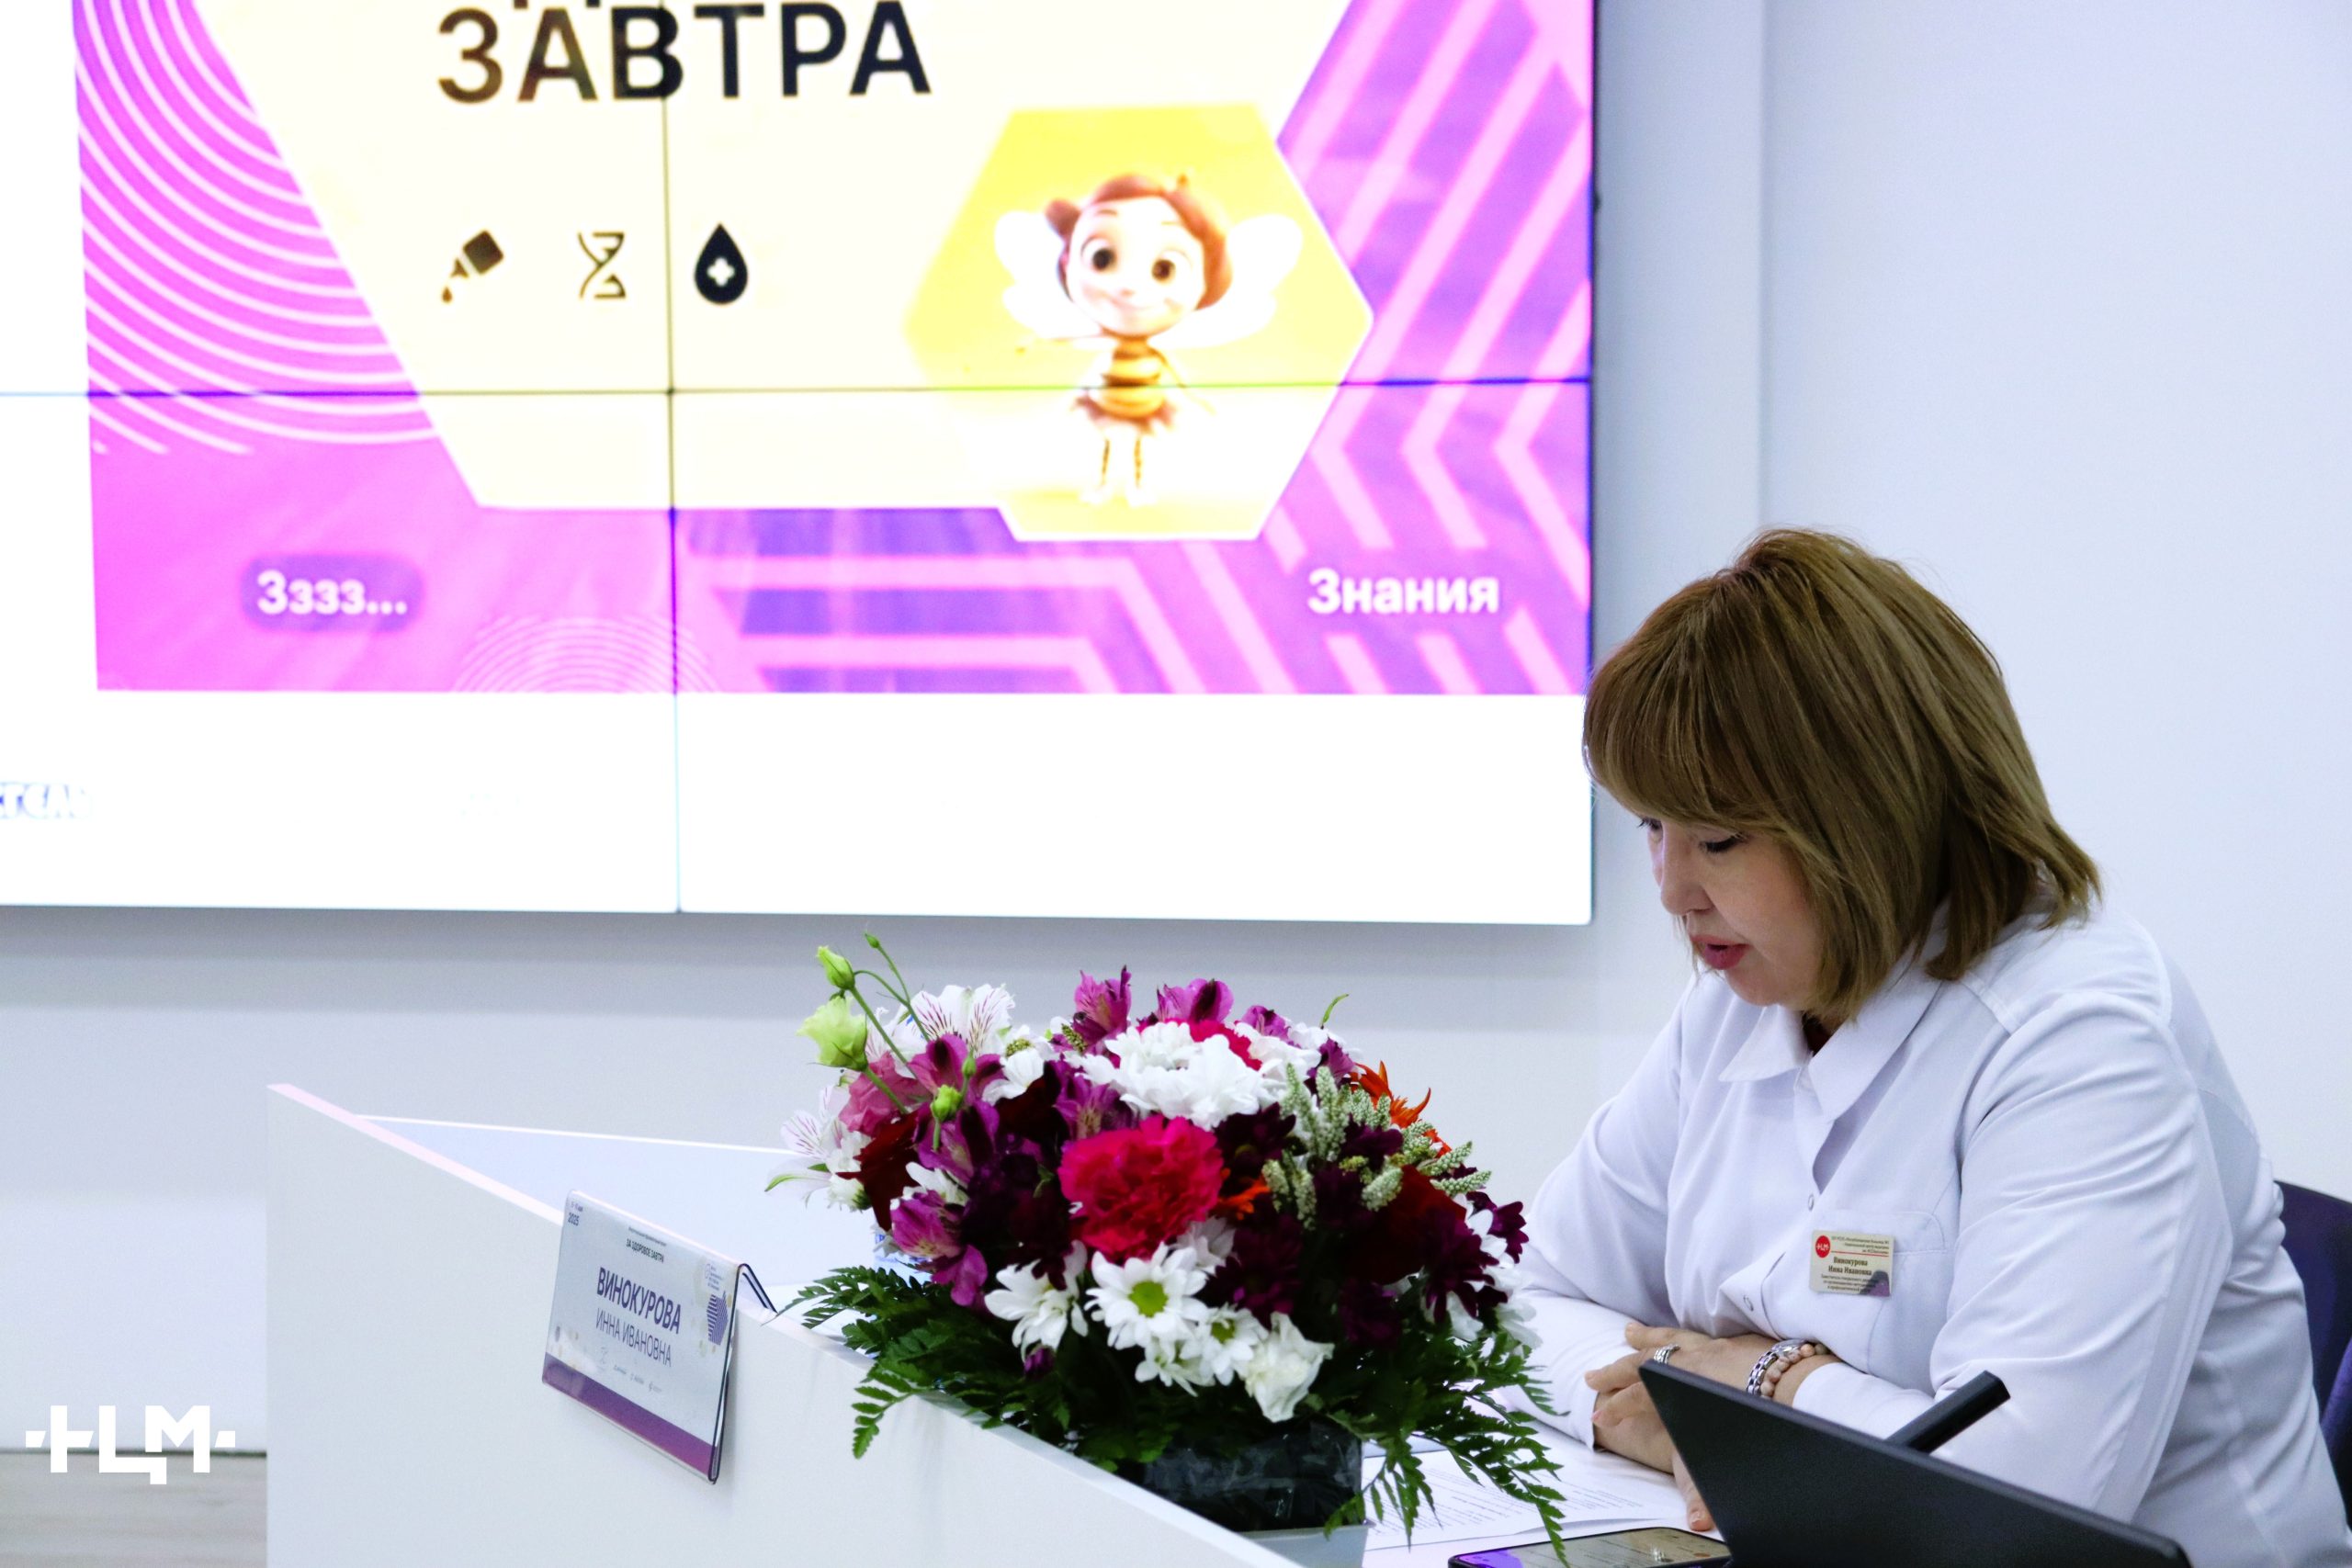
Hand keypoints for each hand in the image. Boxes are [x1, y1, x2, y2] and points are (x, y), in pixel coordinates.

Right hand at [1582, 1323, 1776, 1531]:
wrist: (1807, 1385)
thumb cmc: (1767, 1416)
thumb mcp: (1728, 1455)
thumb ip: (1705, 1491)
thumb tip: (1698, 1524)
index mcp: (1681, 1385)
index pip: (1637, 1396)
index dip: (1615, 1408)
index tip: (1596, 1417)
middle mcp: (1693, 1361)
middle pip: (1645, 1360)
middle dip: (1615, 1369)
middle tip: (1591, 1373)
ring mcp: (1718, 1348)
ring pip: (1674, 1338)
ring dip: (1648, 1337)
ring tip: (1629, 1331)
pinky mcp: (1743, 1342)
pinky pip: (1704, 1336)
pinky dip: (1688, 1336)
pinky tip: (1691, 1337)